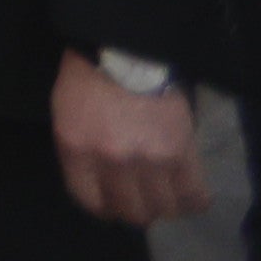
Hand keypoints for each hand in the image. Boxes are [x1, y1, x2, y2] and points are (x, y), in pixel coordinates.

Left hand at [52, 60, 201, 225]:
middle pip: (131, 211)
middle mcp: (112, 161)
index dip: (103, 206)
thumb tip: (98, 184)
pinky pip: (194, 196)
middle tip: (140, 197)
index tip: (111, 201)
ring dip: (164, 206)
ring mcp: (149, 160)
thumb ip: (79, 153)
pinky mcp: (182, 153)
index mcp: (77, 149)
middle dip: (134, 209)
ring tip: (164, 192)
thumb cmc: (89, 79)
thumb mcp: (66, 115)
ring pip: (163, 209)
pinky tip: (187, 193)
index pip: (90, 201)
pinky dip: (194, 201)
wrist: (125, 49)